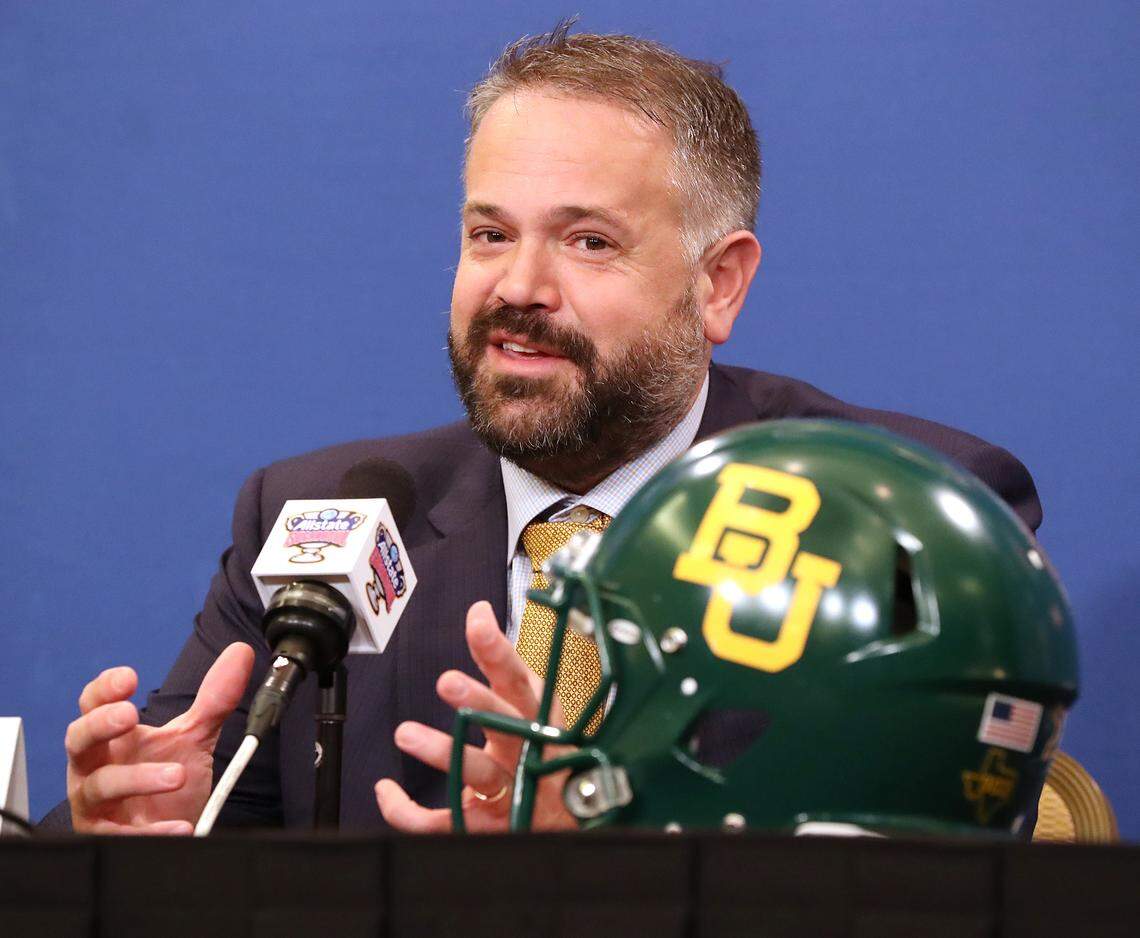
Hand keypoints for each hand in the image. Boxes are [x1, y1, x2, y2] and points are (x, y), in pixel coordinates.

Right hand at [65, 642, 254, 834]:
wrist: (171, 827)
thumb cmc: (166, 776)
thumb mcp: (192, 736)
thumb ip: (213, 699)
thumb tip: (241, 652)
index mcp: (112, 737)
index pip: (92, 705)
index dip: (104, 690)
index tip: (129, 677)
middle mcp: (95, 767)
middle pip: (79, 739)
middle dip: (100, 724)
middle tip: (130, 714)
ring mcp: (98, 804)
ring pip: (100, 786)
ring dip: (138, 778)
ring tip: (177, 775)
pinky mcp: (109, 837)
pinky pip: (121, 835)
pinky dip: (151, 831)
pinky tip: (178, 825)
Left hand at [375, 601, 576, 832]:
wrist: (570, 822)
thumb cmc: (545, 754)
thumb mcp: (532, 706)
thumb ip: (502, 662)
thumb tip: (479, 611)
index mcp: (539, 721)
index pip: (521, 682)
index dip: (500, 653)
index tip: (477, 622)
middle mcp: (529, 756)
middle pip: (508, 728)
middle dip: (480, 704)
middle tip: (448, 681)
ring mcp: (511, 794)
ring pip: (480, 775)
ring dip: (445, 753)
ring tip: (406, 733)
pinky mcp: (487, 827)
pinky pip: (446, 822)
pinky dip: (410, 812)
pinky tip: (387, 792)